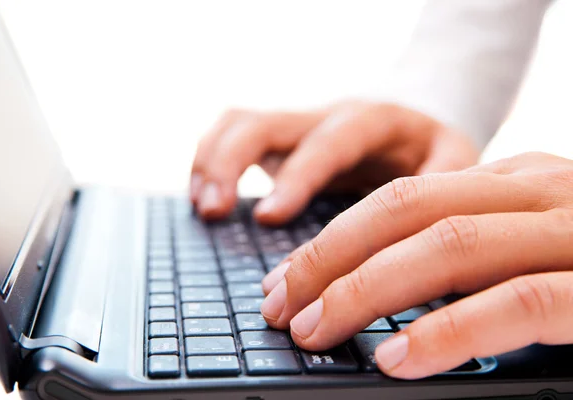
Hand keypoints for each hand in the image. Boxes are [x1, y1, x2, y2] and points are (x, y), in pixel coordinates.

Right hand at [190, 101, 478, 222]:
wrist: (414, 119)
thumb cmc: (430, 148)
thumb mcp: (454, 159)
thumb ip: (443, 183)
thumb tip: (421, 228)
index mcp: (371, 122)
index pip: (327, 143)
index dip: (295, 178)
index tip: (267, 216)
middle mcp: (325, 118)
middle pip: (266, 122)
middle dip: (231, 163)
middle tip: (212, 211)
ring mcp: (298, 128)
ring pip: (239, 122)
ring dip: (211, 160)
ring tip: (203, 208)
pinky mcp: (280, 142)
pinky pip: (232, 135)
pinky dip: (209, 160)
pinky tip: (204, 196)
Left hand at [259, 152, 572, 378]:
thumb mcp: (523, 247)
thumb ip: (465, 263)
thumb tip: (378, 302)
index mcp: (511, 182)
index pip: (398, 198)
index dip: (331, 239)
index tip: (285, 280)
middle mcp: (539, 190)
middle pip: (406, 211)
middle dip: (329, 260)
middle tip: (279, 306)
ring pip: (450, 244)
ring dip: (366, 290)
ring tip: (314, 332)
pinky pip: (520, 300)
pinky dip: (450, 330)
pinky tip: (397, 360)